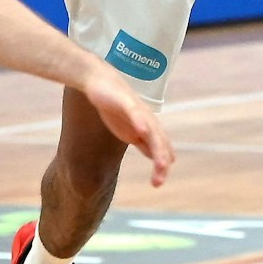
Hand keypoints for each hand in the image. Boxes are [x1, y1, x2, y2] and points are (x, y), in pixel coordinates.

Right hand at [81, 73, 173, 187]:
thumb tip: (159, 159)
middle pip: (159, 142)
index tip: (158, 182)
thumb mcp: (130, 130)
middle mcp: (147, 120)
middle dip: (160, 162)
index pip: (160, 148)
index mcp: (149, 128)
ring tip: (162, 164)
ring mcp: (138, 111)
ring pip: (151, 131)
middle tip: (158, 182)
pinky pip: (135, 113)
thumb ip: (145, 143)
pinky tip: (143, 132)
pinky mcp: (126, 102)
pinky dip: (140, 122)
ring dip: (157, 148)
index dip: (161, 165)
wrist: (100, 81)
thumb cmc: (116, 106)